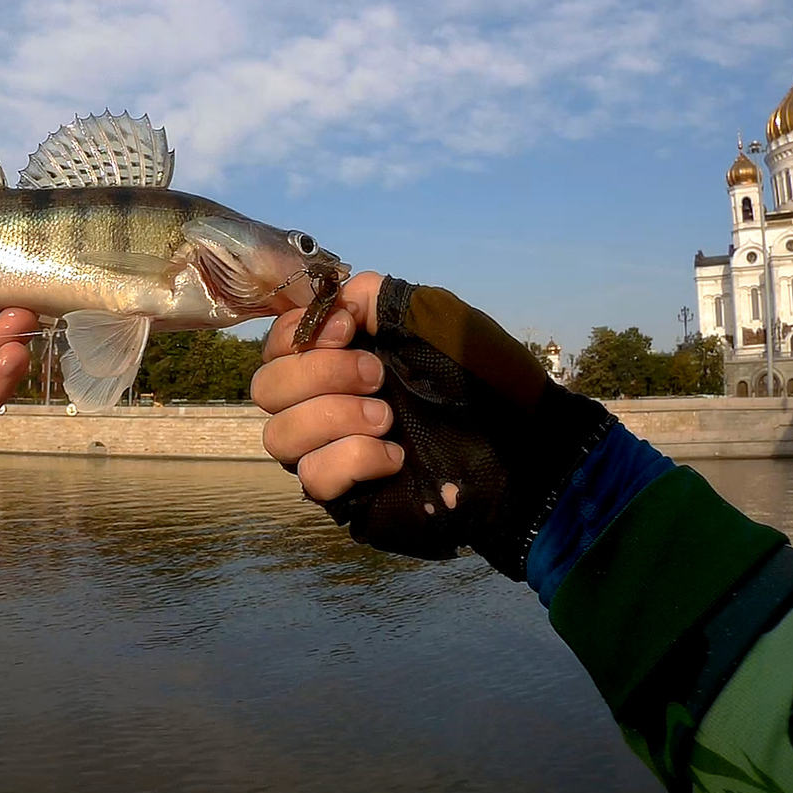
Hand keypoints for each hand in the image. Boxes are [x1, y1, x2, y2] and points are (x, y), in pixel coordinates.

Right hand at [253, 271, 614, 579]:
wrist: (527, 450)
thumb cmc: (487, 381)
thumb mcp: (435, 317)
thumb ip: (375, 297)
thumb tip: (328, 304)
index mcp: (341, 356)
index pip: (276, 344)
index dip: (297, 334)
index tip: (347, 330)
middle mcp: (325, 402)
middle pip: (265, 388)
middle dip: (317, 374)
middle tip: (376, 376)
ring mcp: (331, 451)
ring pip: (278, 434)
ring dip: (331, 416)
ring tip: (386, 418)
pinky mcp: (346, 495)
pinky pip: (313, 477)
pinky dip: (352, 459)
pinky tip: (394, 456)